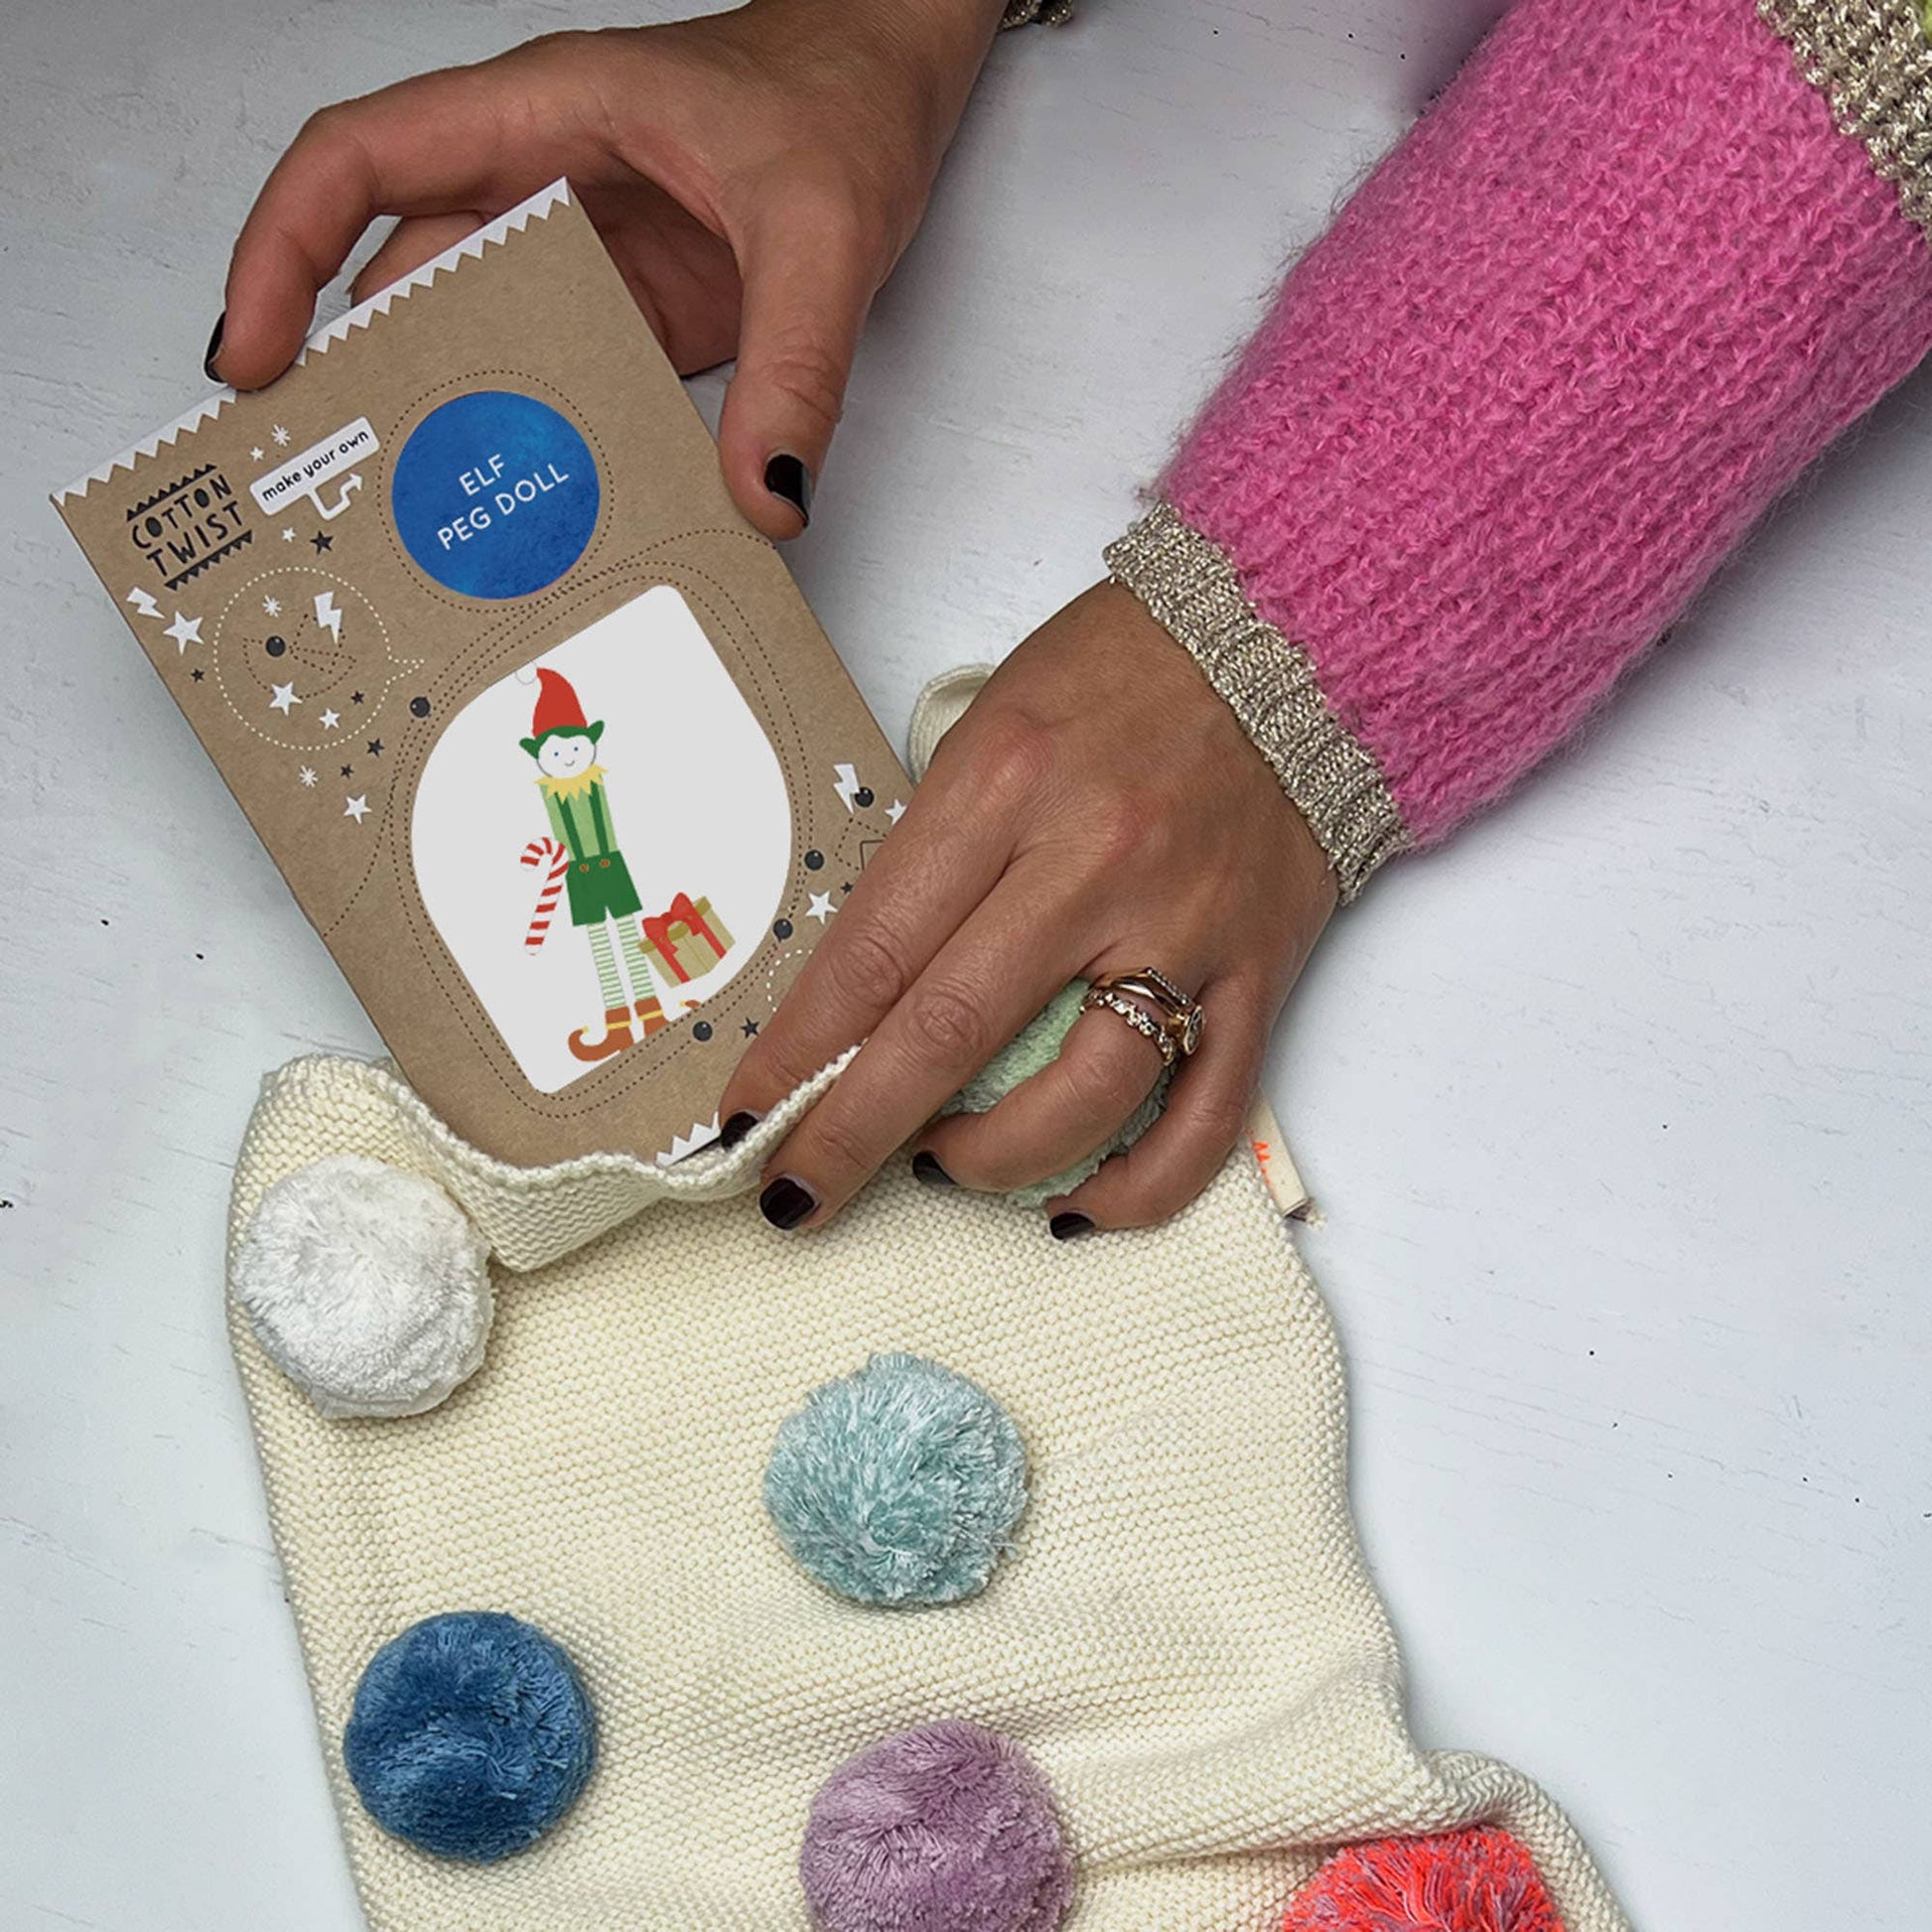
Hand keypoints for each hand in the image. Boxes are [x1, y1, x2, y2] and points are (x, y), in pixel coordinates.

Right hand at [209, 0, 1004, 536]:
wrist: (898, 83)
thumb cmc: (844, 97)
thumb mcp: (823, 231)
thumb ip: (797, 368)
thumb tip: (764, 493)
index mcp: (544, 118)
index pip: (360, 165)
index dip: (281, 252)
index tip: (251, 355)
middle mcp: (545, 185)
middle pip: (399, 277)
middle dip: (350, 377)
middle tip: (316, 486)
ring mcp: (587, 256)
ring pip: (477, 342)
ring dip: (447, 429)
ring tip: (411, 530)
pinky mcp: (633, 313)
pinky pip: (561, 384)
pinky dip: (542, 449)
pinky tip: (538, 518)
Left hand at [718, 583, 1337, 1232]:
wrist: (1290, 648)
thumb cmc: (1121, 680)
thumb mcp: (987, 731)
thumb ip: (930, 858)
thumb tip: (862, 995)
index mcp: (1005, 787)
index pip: (874, 954)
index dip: (798, 1054)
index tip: (745, 1117)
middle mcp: (1093, 865)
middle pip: (949, 1036)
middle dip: (852, 1135)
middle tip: (795, 1196)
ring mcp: (1183, 930)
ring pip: (1080, 1098)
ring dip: (987, 1162)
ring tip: (940, 1166)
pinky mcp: (1258, 975)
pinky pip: (1203, 1118)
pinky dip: (1135, 1188)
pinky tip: (1075, 1207)